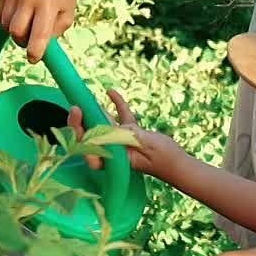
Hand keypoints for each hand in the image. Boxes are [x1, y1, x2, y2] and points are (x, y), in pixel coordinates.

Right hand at [0, 0, 81, 63]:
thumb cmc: (63, 1)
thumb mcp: (66, 19)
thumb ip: (52, 35)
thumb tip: (34, 49)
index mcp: (48, 4)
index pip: (38, 34)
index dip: (34, 51)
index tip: (33, 59)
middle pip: (16, 32)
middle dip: (22, 41)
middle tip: (31, 39)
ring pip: (6, 26)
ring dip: (16, 31)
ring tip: (29, 23)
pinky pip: (0, 16)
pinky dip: (8, 21)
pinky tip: (21, 13)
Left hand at [65, 89, 188, 179]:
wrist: (180, 163)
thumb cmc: (164, 159)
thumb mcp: (144, 145)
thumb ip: (125, 135)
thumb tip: (104, 126)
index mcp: (112, 159)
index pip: (88, 148)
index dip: (78, 132)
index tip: (77, 114)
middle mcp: (113, 151)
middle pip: (91, 135)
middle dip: (81, 120)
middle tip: (76, 106)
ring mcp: (121, 141)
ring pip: (103, 124)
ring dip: (95, 111)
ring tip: (85, 97)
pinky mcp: (131, 134)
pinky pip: (121, 118)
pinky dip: (117, 105)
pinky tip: (111, 92)